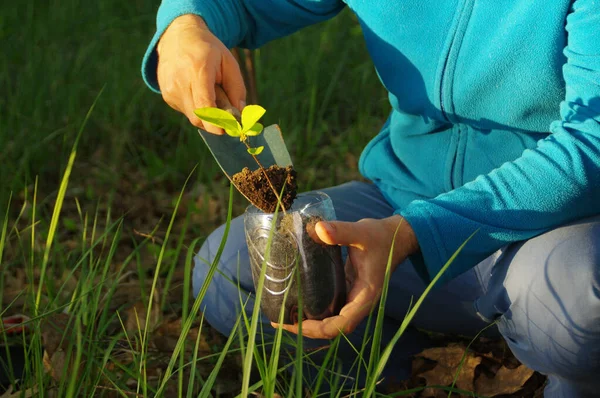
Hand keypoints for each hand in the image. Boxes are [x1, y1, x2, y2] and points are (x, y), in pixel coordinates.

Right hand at [156, 14, 245, 133]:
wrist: (178, 37)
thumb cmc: (208, 50)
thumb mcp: (229, 63)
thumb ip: (237, 89)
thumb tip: (240, 115)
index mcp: (197, 70)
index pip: (205, 106)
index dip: (216, 122)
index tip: (227, 130)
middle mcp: (180, 82)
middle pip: (199, 117)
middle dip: (216, 121)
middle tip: (228, 114)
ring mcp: (170, 90)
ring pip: (193, 117)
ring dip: (207, 114)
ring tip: (211, 93)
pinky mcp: (166, 96)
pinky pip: (187, 111)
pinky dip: (197, 108)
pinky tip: (198, 91)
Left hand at [275, 215, 418, 338]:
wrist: (396, 236)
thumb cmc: (381, 236)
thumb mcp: (361, 232)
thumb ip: (341, 231)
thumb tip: (317, 229)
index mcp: (365, 296)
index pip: (343, 324)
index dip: (319, 329)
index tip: (296, 323)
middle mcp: (359, 303)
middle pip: (333, 328)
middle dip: (307, 329)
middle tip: (280, 322)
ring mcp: (354, 299)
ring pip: (331, 321)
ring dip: (309, 323)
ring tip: (283, 316)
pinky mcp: (348, 291)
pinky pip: (331, 308)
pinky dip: (314, 310)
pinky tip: (297, 302)